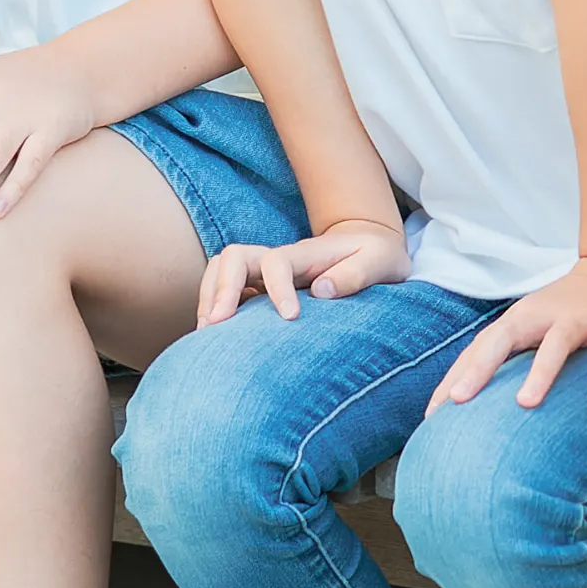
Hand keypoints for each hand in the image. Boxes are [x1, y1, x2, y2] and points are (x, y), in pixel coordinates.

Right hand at [200, 215, 406, 326]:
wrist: (371, 247)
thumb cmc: (376, 258)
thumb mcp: (380, 262)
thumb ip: (356, 275)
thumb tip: (322, 291)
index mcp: (307, 254)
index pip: (277, 261)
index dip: (278, 287)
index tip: (290, 318)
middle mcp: (279, 260)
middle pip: (234, 257)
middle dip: (221, 288)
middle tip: (216, 325)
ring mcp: (266, 274)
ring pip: (221, 271)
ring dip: (209, 298)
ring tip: (206, 334)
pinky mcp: (262, 290)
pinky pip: (228, 294)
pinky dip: (214, 311)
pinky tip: (215, 340)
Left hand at [434, 255, 586, 414]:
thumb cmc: (564, 313)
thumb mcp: (532, 329)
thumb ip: (508, 359)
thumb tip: (469, 403)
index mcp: (520, 318)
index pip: (481, 348)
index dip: (456, 377)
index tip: (432, 413)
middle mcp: (545, 314)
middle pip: (506, 336)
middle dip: (480, 366)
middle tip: (459, 400)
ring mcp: (580, 316)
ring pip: (557, 343)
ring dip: (541, 372)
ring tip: (526, 404)